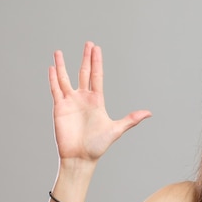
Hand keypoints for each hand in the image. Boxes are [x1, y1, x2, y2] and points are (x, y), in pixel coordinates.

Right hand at [48, 42, 150, 163]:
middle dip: (86, 58)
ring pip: (65, 79)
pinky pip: (56, 90)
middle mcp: (83, 98)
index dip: (96, 62)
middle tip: (88, 43)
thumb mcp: (116, 129)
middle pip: (84, 73)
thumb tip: (149, 113)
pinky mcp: (59, 108)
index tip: (96, 49)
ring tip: (59, 52)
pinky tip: (52, 67)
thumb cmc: (98, 146)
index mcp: (97, 101)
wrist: (80, 158)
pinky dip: (53, 79)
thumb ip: (131, 119)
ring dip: (62, 65)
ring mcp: (70, 102)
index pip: (96, 76)